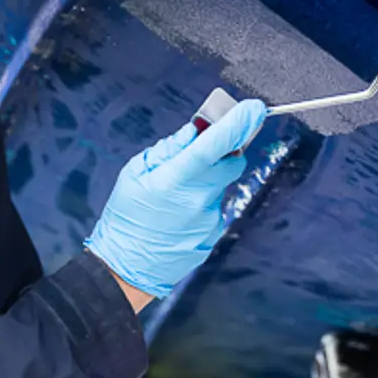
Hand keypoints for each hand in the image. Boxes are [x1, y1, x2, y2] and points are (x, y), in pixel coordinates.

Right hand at [86, 100, 266, 297]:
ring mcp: (210, 219)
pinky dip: (203, 201)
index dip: (237, 124)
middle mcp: (199, 200)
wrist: (126, 268)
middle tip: (204, 148)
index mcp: (175, 180)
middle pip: (231, 161)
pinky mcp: (215, 232)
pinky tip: (179, 214)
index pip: (214, 146)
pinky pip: (215, 205)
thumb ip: (168, 150)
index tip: (252, 108)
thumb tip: (194, 131)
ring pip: (221, 185)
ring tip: (175, 195)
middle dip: (224, 150)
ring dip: (207, 180)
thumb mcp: (135, 174)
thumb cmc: (125, 218)